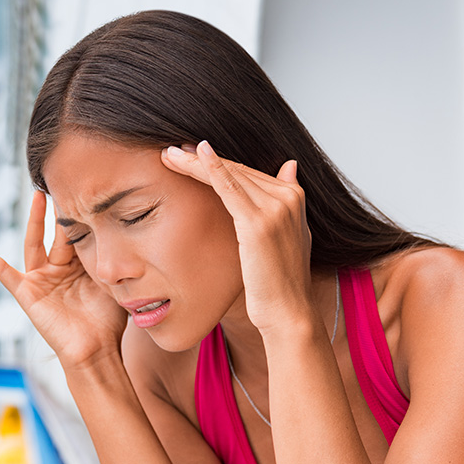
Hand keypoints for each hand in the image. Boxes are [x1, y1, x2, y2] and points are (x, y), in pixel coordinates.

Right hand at [0, 189, 128, 367]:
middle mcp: (58, 271)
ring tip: (38, 195)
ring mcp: (41, 281)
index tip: (89, 188)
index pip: (78, 234)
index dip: (81, 214)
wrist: (96, 350)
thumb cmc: (109, 322)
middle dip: (59, 210)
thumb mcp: (112, 282)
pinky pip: (4, 273)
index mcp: (79, 268)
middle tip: (62, 183)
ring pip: (35, 243)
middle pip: (56, 234)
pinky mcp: (27, 293)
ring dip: (35, 220)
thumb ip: (110, 259)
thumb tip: (125, 233)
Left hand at [161, 140, 314, 334]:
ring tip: (169, 155)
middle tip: (172, 150)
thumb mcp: (290, 235)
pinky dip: (211, 169)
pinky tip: (195, 155)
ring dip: (195, 162)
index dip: (217, 164)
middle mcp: (288, 197)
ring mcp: (275, 207)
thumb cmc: (280, 282)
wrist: (288, 312)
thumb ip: (284, 204)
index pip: (247, 173)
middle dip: (201, 160)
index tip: (190, 155)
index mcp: (294, 196)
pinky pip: (229, 188)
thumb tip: (290, 165)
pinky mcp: (258, 222)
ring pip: (228, 175)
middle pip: (236, 170)